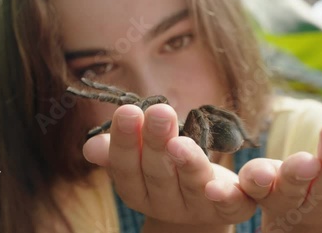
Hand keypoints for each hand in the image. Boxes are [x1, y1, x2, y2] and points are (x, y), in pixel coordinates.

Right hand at [82, 104, 255, 226]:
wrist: (202, 207)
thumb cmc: (167, 172)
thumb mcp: (141, 162)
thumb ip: (120, 152)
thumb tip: (91, 147)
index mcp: (140, 191)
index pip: (126, 168)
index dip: (125, 142)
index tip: (128, 111)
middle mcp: (167, 203)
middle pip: (159, 174)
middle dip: (157, 143)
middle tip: (159, 112)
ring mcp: (199, 208)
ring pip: (192, 185)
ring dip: (187, 163)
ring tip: (180, 141)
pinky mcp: (231, 210)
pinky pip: (231, 205)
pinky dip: (226, 196)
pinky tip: (220, 186)